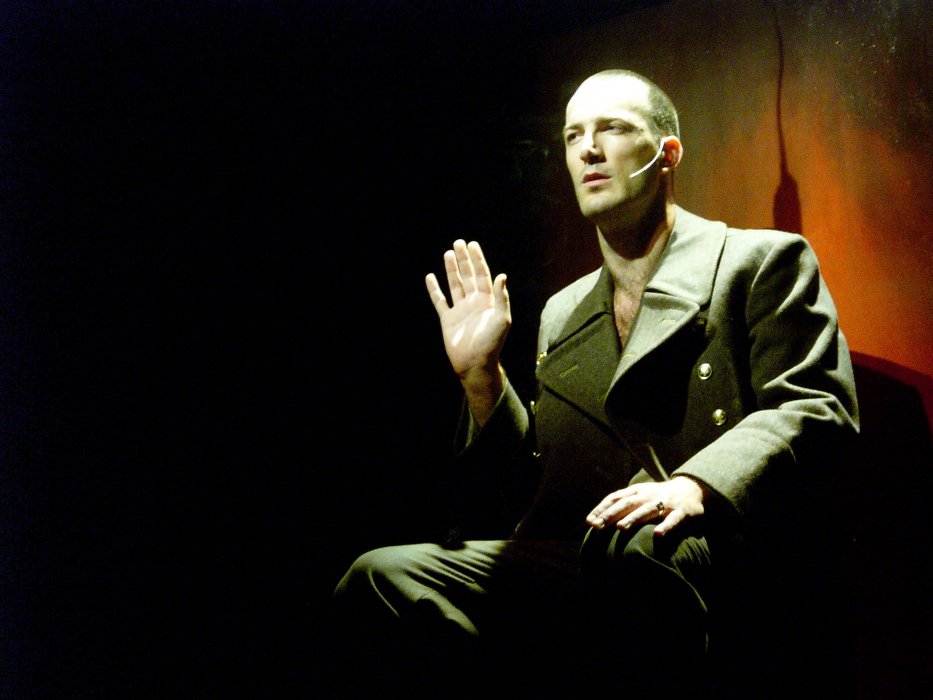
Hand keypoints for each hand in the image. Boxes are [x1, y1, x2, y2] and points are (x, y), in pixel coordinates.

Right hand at [425, 240, 510, 377]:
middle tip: (458, 243)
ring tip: (447, 253)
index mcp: (488, 301)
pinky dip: (434, 289)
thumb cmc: (492, 343)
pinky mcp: (448, 319)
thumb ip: (501, 297)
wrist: (475, 363)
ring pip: (455, 284)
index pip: (483, 275)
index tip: (473, 245)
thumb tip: (502, 276)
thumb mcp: (501, 319)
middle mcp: (474, 302)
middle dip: (464, 260)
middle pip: (468, 276)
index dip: (478, 260)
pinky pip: (440, 301)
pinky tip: (430, 277)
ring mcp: (460, 310)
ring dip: (451, 270)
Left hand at [586, 476, 704, 535]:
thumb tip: (596, 519)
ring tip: (620, 528)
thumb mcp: (639, 495)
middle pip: (626, 504)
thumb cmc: (658, 496)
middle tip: (597, 527)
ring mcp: (665, 503)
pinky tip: (658, 535)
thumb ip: (621, 504)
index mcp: (636, 491)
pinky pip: (673, 520)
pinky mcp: (682, 512)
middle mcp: (648, 496)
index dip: (602, 509)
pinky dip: (666, 527)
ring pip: (647, 511)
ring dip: (633, 519)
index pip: (615, 498)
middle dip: (610, 515)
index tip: (589, 521)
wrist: (691, 489)